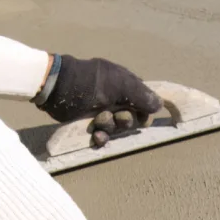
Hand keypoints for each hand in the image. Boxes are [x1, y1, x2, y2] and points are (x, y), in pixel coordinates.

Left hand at [35, 54, 161, 124]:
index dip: (144, 112)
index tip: (142, 116)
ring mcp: (103, 112)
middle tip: (115, 115)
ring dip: (111, 127)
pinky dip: (102, 138)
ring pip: (117, 129)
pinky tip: (97, 136)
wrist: (59, 88)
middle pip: (132, 119)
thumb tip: (160, 105)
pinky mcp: (90, 124)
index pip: (144, 103)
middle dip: (125, 120)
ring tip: (98, 120)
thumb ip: (142, 95)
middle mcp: (116, 99)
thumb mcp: (120, 83)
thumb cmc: (91, 81)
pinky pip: (103, 136)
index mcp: (125, 86)